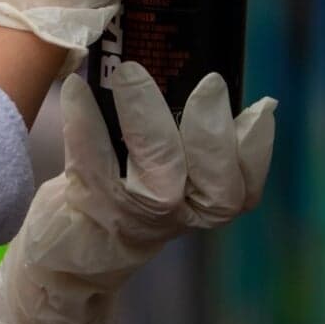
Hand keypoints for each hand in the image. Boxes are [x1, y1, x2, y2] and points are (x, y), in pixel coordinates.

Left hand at [0, 60, 274, 323]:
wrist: (66, 250)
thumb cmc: (119, 191)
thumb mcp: (159, 168)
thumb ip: (181, 135)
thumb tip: (206, 82)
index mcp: (200, 202)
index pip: (243, 187)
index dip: (255, 152)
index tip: (258, 109)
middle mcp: (175, 214)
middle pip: (214, 189)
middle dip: (214, 137)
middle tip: (210, 85)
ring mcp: (133, 216)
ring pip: (156, 180)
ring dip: (147, 122)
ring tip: (131, 73)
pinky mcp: (89, 207)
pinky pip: (91, 164)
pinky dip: (85, 123)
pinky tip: (76, 87)